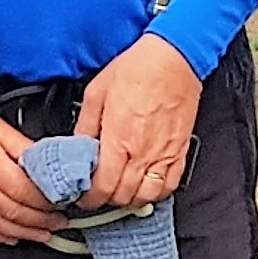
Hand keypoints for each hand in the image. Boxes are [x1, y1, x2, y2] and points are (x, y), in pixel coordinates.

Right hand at [0, 81, 57, 243]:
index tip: (63, 202)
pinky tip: (9, 237)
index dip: (47, 202)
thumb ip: (20, 144)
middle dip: (41, 221)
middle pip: (14, 211)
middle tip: (60, 223)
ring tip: (43, 235)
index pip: (25, 191)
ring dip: (23, 233)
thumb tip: (44, 160)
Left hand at [76, 34, 201, 210]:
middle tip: (97, 193)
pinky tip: (145, 186)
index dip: (89, 198)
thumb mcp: (96, 93)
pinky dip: (156, 192)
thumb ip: (85, 125)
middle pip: (123, 196)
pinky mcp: (180, 150)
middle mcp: (142, 153)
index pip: (102, 187)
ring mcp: (164, 155)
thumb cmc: (136, 69)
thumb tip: (77, 145)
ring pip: (147, 197)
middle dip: (106, 200)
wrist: (172, 58)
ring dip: (131, 200)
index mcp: (118, 141)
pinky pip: (171, 184)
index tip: (83, 195)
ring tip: (120, 191)